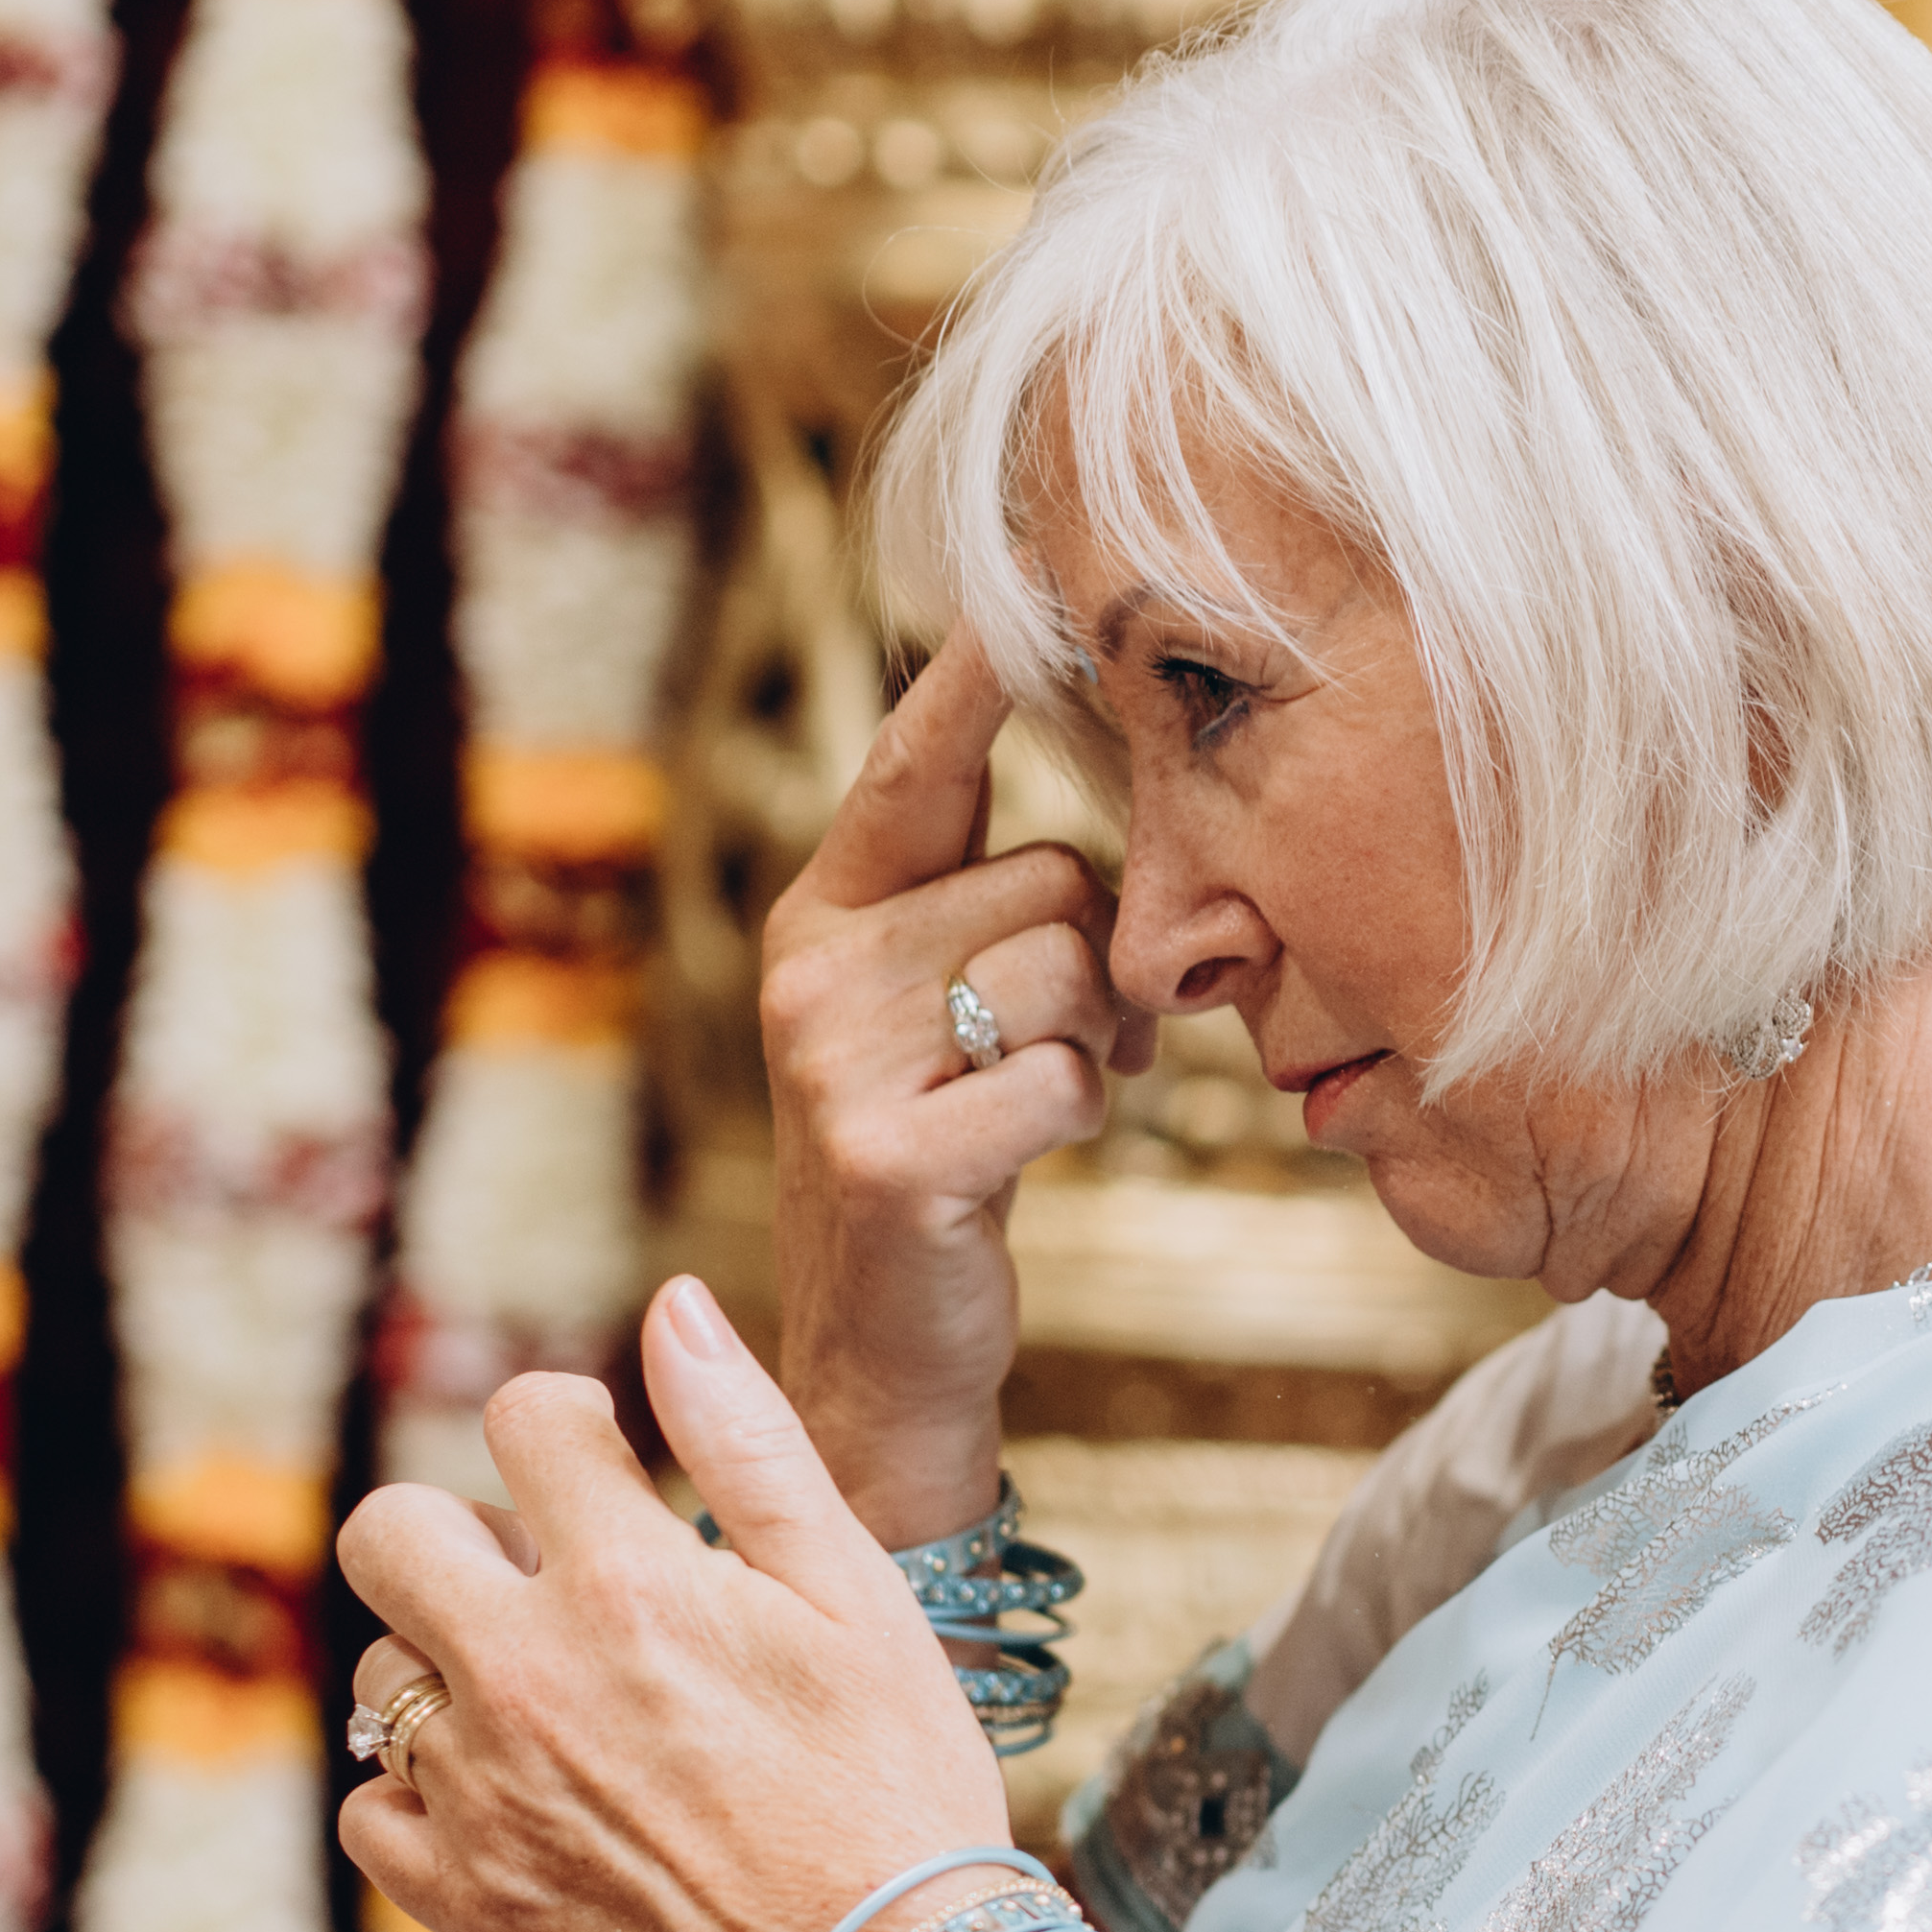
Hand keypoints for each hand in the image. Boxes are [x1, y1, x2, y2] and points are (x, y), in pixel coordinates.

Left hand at [336, 1277, 1013, 1931]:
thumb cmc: (897, 1781)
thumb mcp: (854, 1592)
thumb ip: (750, 1440)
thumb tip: (672, 1302)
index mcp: (630, 1580)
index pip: (522, 1417)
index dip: (570, 1427)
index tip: (611, 1472)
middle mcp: (529, 1675)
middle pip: (388, 1531)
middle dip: (459, 1530)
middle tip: (548, 1584)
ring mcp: (481, 1794)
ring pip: (377, 1673)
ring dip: (447, 1667)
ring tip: (554, 1707)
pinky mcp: (463, 1900)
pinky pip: (368, 1810)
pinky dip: (422, 1796)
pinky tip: (520, 1802)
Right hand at [761, 648, 1151, 1546]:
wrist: (881, 1349)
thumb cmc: (946, 1154)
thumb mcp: (944, 1014)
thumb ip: (989, 908)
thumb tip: (1120, 813)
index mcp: (822, 917)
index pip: (908, 768)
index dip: (972, 680)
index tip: (1020, 583)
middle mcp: (811, 972)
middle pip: (1046, 880)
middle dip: (1099, 956)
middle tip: (1082, 1034)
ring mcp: (837, 1064)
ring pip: (1066, 970)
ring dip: (1097, 1038)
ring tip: (1046, 1092)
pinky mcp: (889, 1153)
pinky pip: (1064, 1078)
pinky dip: (1076, 1117)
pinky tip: (1020, 1153)